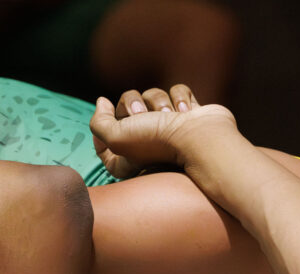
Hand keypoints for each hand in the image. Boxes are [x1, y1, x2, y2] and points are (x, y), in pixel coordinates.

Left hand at [90, 85, 235, 178]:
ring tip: (168, 116)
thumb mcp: (115, 138)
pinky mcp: (188, 114)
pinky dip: (180, 98)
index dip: (103, 126)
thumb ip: (99, 122)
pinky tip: (185, 113)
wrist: (200, 140)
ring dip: (158, 101)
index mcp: (128, 157)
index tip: (110, 118)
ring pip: (152, 95)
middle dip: (133, 105)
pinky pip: (176, 90)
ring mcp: (170, 126)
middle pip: (127, 108)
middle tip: (143, 117)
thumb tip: (103, 102)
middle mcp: (148, 143)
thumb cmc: (157, 143)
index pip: (103, 141)